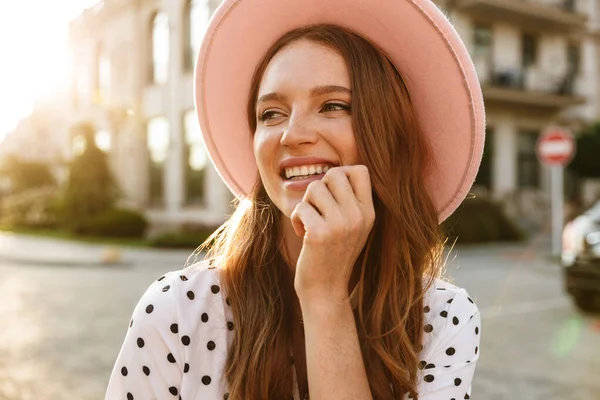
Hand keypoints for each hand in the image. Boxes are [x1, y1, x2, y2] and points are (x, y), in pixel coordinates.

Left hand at [290, 165, 374, 301]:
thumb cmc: (333, 254)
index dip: (341, 175)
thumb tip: (334, 171)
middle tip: (318, 210)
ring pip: (314, 188)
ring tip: (311, 224)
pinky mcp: (319, 234)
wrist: (325, 290)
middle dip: (319, 189)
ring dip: (306, 205)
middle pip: (334, 174)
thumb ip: (349, 201)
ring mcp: (340, 225)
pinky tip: (303, 235)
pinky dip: (296, 220)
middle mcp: (358, 216)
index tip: (332, 194)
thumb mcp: (352, 226)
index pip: (360, 170)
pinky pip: (300, 208)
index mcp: (369, 212)